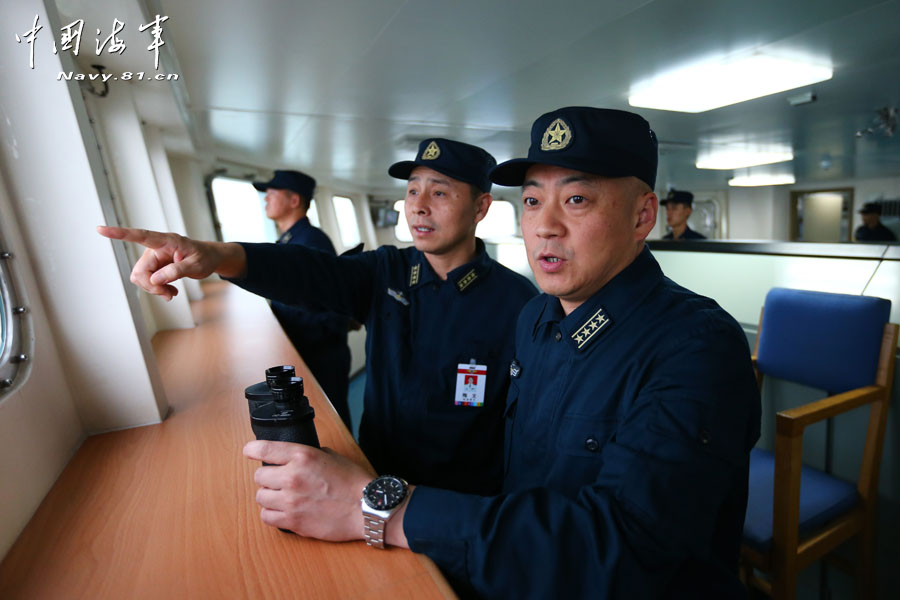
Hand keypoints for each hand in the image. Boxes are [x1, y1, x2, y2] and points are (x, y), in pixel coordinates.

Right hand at [96, 226, 245, 299]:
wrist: (209, 258)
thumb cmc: (204, 257)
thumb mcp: (196, 265)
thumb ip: (176, 271)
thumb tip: (155, 280)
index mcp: (166, 241)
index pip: (140, 235)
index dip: (120, 234)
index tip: (100, 229)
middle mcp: (155, 248)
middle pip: (139, 271)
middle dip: (151, 286)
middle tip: (169, 293)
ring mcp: (153, 258)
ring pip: (141, 278)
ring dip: (155, 289)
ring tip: (172, 292)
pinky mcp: (154, 267)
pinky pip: (147, 281)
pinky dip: (156, 289)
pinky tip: (169, 291)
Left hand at [243, 440, 374, 540]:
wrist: (366, 508)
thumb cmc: (353, 482)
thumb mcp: (331, 456)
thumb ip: (308, 455)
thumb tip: (293, 458)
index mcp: (303, 456)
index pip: (265, 449)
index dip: (252, 449)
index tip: (249, 451)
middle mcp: (292, 477)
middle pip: (259, 477)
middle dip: (268, 478)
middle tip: (279, 481)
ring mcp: (291, 501)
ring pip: (261, 497)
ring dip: (270, 496)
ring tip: (283, 497)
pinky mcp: (293, 521)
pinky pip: (267, 517)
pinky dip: (272, 514)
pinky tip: (283, 511)